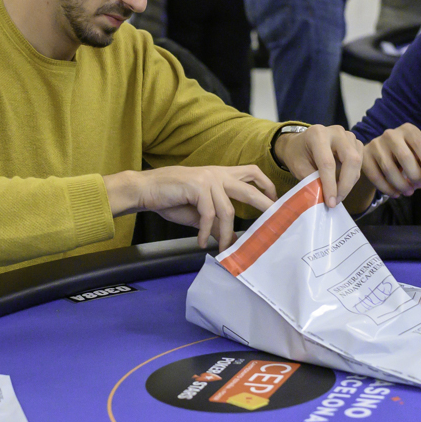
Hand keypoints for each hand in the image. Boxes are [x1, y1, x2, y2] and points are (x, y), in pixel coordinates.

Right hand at [104, 165, 277, 251]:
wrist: (144, 190)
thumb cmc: (169, 198)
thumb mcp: (197, 212)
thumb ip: (215, 220)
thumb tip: (229, 237)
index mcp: (219, 174)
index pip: (250, 172)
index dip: (266, 184)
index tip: (275, 200)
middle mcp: (216, 174)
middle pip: (249, 188)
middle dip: (265, 206)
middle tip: (275, 222)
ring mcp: (207, 179)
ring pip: (228, 211)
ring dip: (227, 234)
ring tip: (225, 249)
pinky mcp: (197, 187)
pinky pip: (208, 215)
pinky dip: (207, 232)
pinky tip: (202, 242)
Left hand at [272, 124, 362, 208]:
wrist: (300, 143)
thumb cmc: (297, 155)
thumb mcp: (299, 168)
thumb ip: (313, 180)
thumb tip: (327, 198)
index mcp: (317, 134)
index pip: (327, 163)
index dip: (330, 185)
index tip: (330, 202)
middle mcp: (335, 131)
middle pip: (350, 159)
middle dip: (345, 184)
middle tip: (336, 200)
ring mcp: (347, 135)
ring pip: (357, 162)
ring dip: (349, 182)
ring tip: (337, 195)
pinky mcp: (355, 142)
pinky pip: (360, 162)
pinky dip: (352, 176)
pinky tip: (342, 184)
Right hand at [361, 123, 420, 197]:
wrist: (378, 151)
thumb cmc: (405, 153)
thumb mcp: (416, 151)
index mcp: (408, 130)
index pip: (420, 145)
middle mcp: (391, 134)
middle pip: (405, 157)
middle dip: (415, 176)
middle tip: (420, 186)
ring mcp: (375, 145)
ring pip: (389, 169)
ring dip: (401, 184)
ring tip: (408, 191)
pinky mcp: (364, 157)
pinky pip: (376, 177)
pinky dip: (387, 188)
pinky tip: (395, 193)